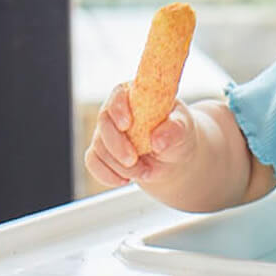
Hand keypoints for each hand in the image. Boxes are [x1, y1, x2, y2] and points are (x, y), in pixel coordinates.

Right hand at [83, 81, 198, 187]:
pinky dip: (107, 174)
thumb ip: (174, 129)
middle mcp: (116, 112)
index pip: (119, 95)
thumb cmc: (176, 134)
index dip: (119, 109)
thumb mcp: (183, 128)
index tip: (127, 125)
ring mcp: (105, 132)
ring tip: (145, 171)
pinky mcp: (100, 152)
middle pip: (104, 123)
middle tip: (133, 161)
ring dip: (120, 165)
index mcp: (135, 96)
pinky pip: (93, 162)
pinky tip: (124, 180)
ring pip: (99, 147)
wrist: (172, 158)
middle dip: (117, 146)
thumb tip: (158, 140)